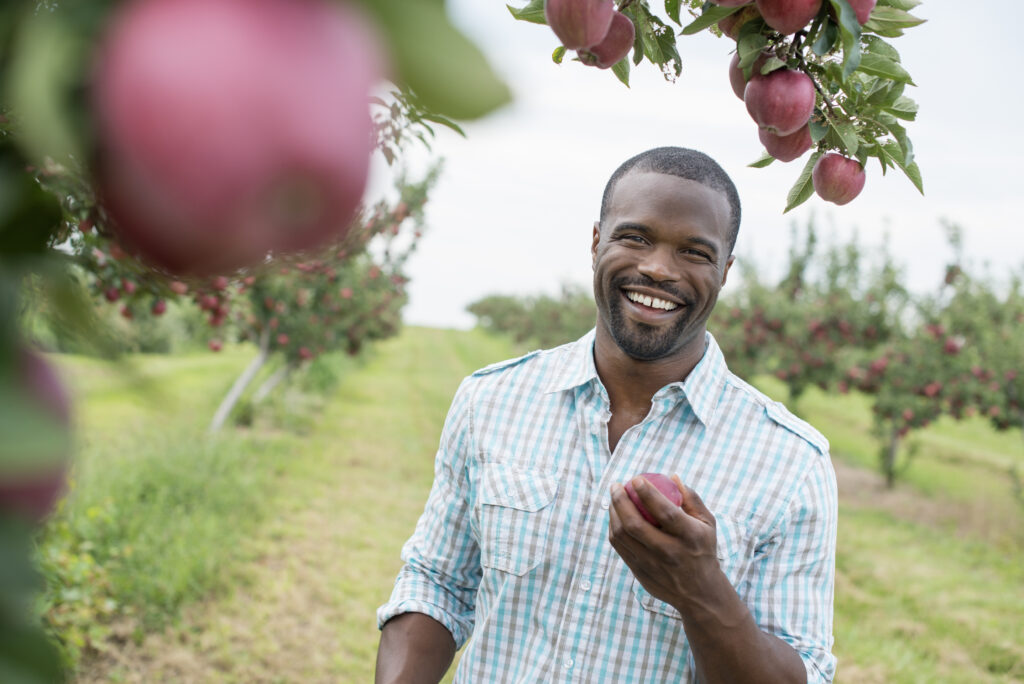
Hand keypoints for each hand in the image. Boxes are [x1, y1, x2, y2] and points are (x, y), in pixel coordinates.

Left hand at [608, 475, 720, 609]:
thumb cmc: (703, 549)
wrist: (700, 593)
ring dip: (613, 512)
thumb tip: (672, 476)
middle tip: (616, 485)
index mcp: (689, 537)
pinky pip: (620, 547)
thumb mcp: (707, 524)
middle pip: (635, 524)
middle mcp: (669, 552)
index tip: (636, 478)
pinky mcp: (640, 573)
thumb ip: (692, 499)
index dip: (647, 493)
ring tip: (614, 497)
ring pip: (623, 536)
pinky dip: (614, 528)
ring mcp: (652, 565)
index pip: (664, 512)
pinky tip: (615, 516)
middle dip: (620, 501)